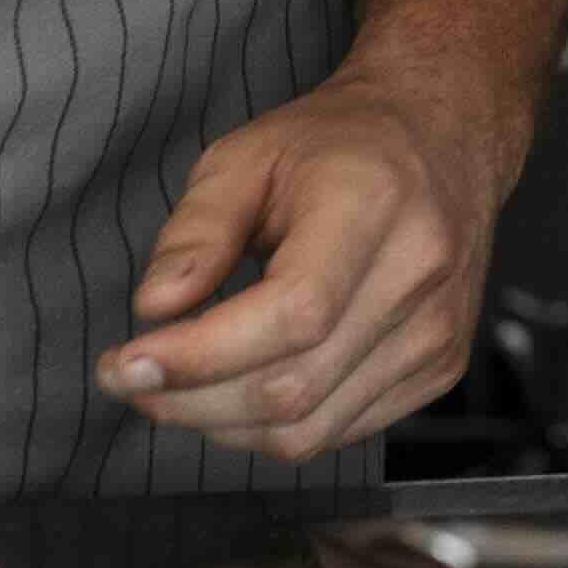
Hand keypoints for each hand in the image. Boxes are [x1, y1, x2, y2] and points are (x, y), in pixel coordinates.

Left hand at [101, 50, 516, 458]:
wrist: (443, 135)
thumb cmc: (339, 143)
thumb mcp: (248, 155)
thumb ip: (196, 231)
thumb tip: (155, 309)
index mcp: (374, 203)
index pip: (292, 314)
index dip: (201, 355)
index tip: (124, 364)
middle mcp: (419, 274)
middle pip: (292, 386)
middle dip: (189, 401)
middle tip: (129, 377)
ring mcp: (438, 330)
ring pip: (309, 428)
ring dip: (222, 425)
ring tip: (177, 385)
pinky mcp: (441, 367)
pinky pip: (338, 432)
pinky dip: (272, 427)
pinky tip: (240, 386)